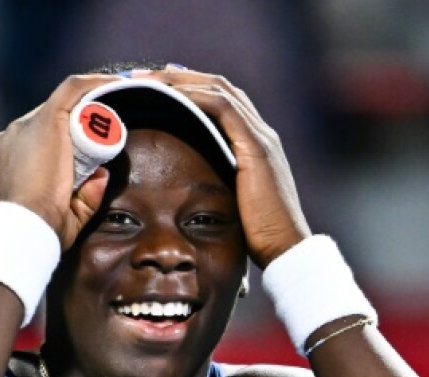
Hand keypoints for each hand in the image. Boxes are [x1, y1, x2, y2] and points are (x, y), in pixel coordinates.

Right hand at [0, 74, 120, 249]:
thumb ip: (84, 197)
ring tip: (119, 104)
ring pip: (64, 103)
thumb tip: (102, 174)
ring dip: (92, 102)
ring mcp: (27, 125)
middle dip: (81, 121)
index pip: (42, 138)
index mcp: (11, 157)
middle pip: (52, 119)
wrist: (26, 226)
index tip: (92, 148)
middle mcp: (15, 136)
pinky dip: (95, 85)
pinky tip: (117, 83)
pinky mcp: (45, 119)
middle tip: (110, 131)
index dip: (69, 139)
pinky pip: (73, 90)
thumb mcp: (67, 214)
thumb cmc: (41, 229)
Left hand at [142, 66, 311, 268]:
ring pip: (219, 90)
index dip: (188, 88)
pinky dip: (196, 96)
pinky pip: (223, 107)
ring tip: (148, 79)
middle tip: (143, 76)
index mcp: (254, 143)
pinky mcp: (255, 147)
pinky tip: (171, 95)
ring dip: (181, 81)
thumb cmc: (256, 237)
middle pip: (218, 86)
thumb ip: (216, 188)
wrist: (285, 248)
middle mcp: (260, 132)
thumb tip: (187, 193)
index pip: (220, 101)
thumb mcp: (231, 204)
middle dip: (178, 77)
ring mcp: (260, 137)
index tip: (155, 86)